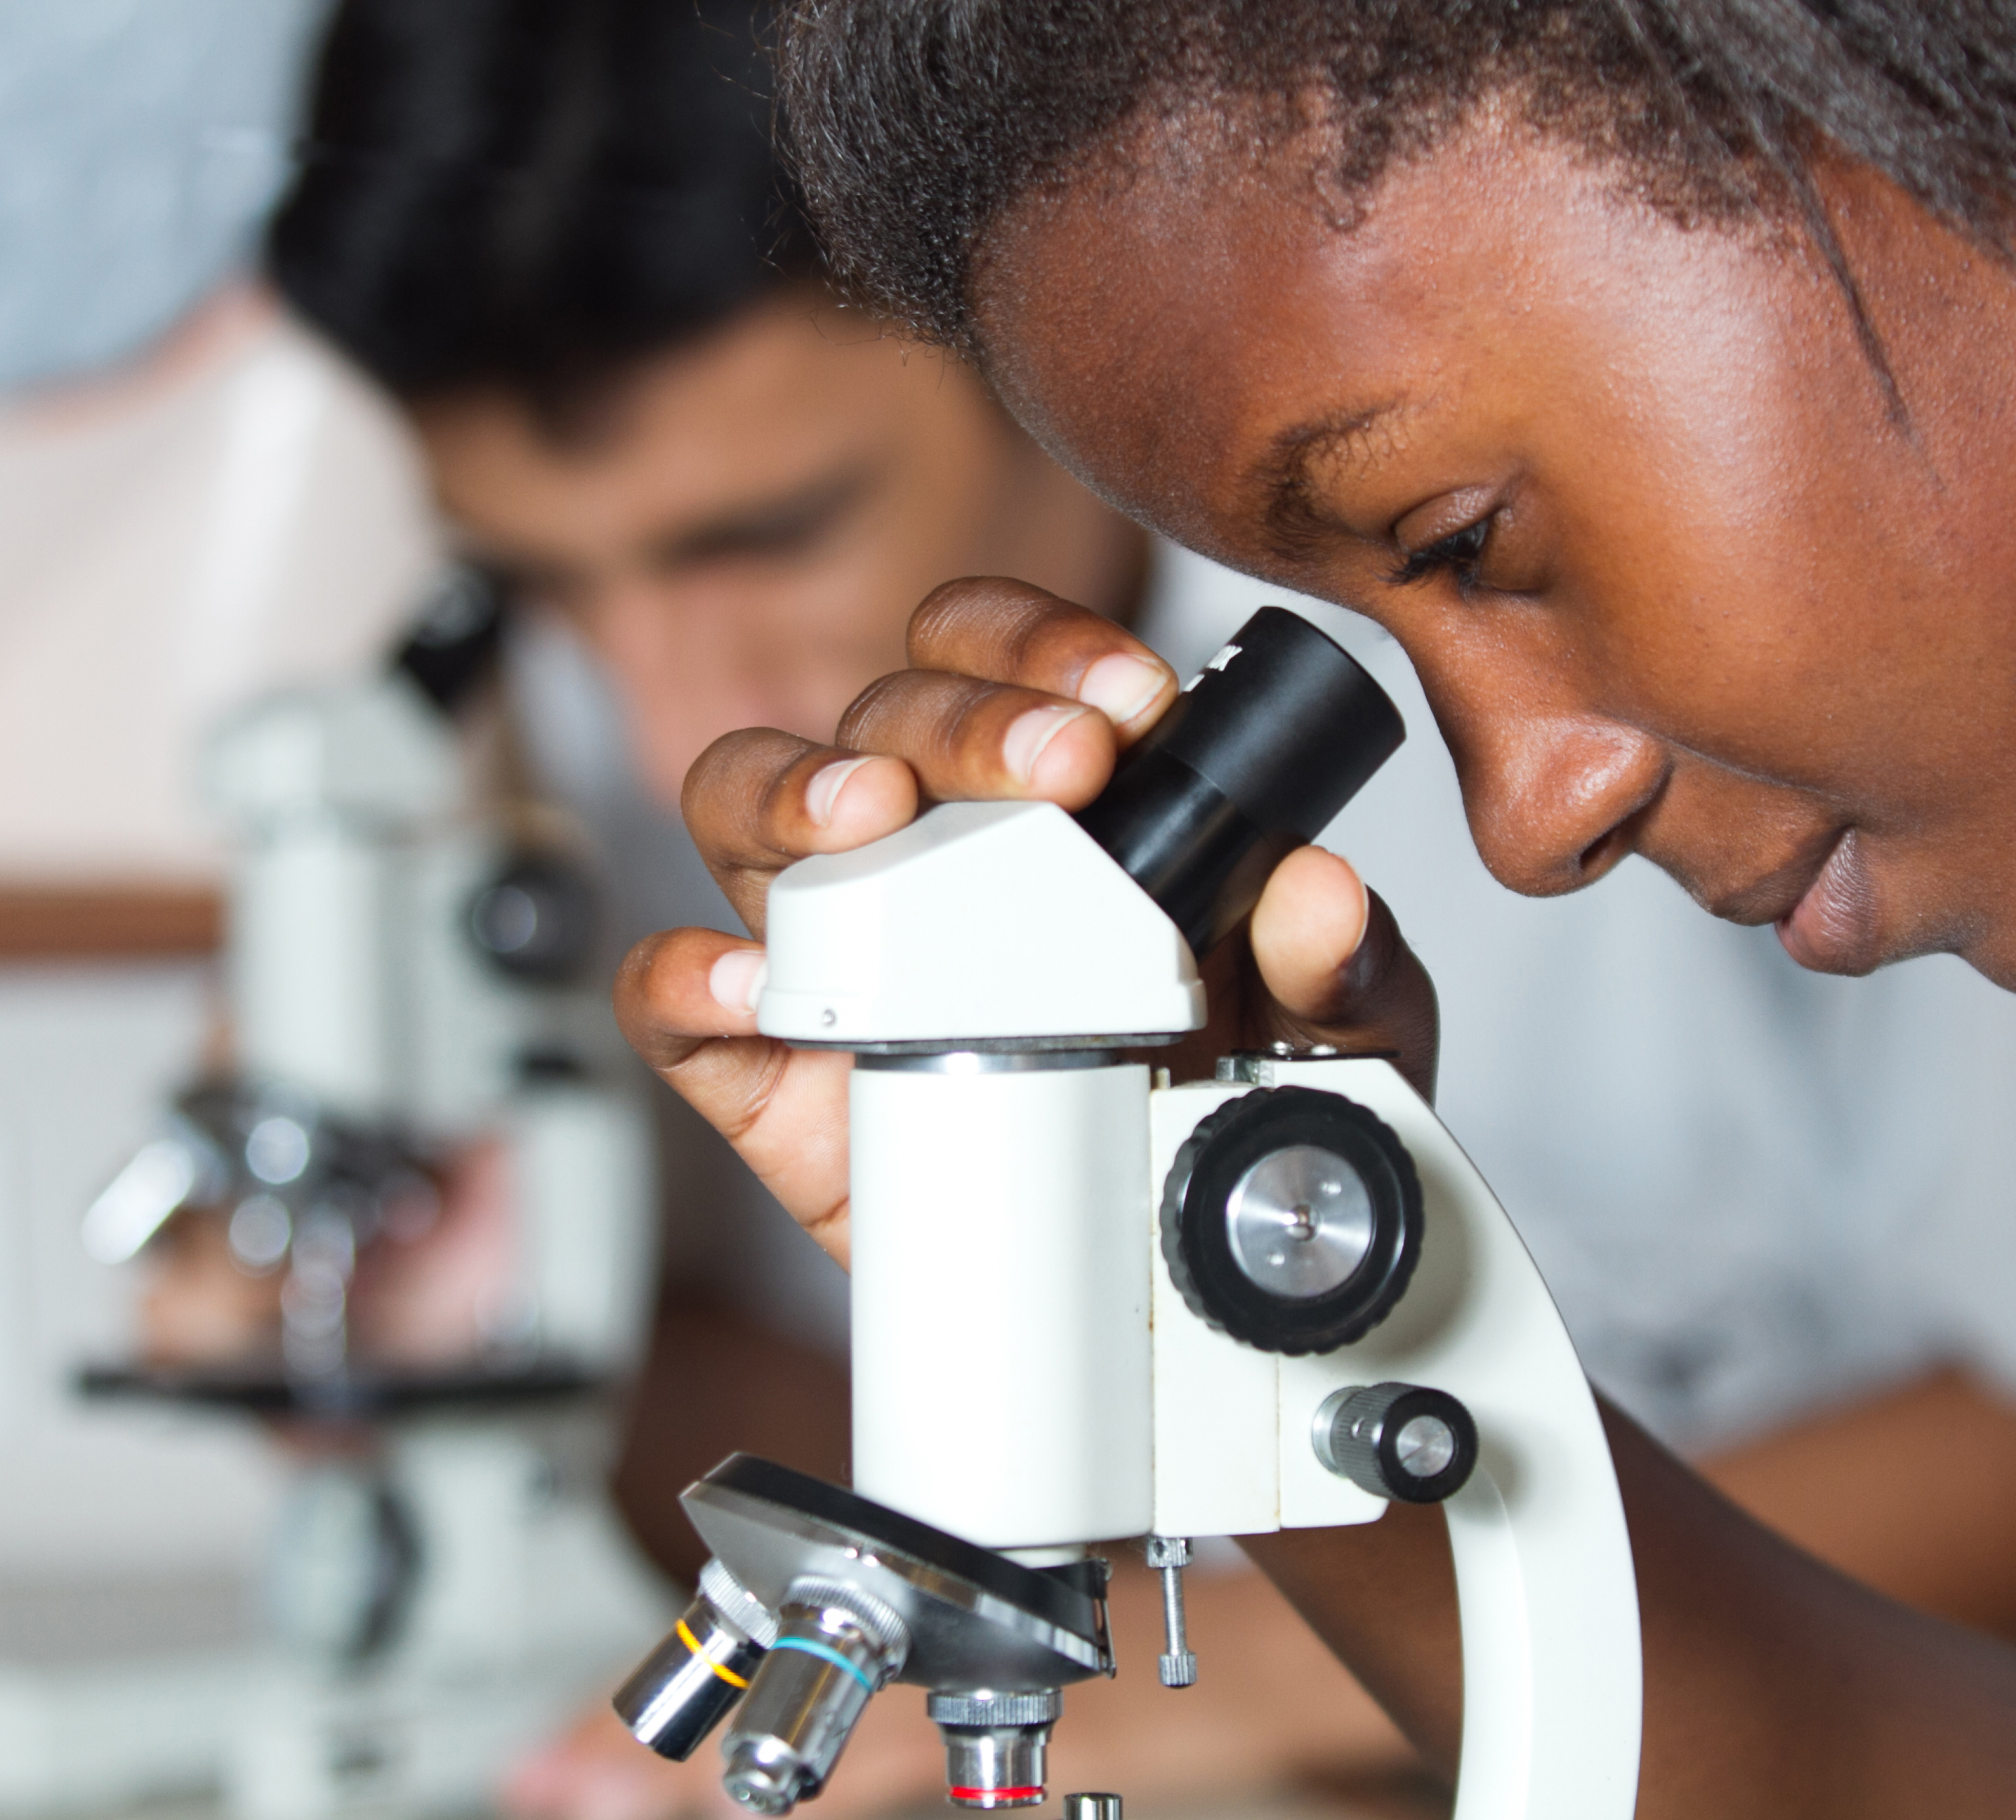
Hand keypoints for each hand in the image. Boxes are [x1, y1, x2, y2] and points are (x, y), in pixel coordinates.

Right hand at [615, 579, 1437, 1266]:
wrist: (1159, 1288)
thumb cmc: (1218, 1116)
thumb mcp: (1328, 1044)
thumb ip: (1342, 964)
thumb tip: (1319, 894)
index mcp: (1040, 800)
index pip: (998, 657)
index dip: (1046, 650)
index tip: (1130, 702)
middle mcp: (918, 847)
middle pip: (881, 713)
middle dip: (964, 718)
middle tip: (1059, 767)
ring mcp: (831, 951)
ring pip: (739, 801)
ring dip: (796, 787)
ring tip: (870, 815)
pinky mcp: (767, 1074)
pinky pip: (673, 1000)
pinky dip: (690, 976)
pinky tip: (757, 981)